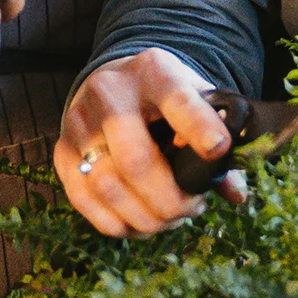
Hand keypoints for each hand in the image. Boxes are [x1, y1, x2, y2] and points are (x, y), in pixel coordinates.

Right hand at [55, 50, 232, 235]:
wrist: (112, 83)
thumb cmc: (163, 100)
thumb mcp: (195, 101)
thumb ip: (218, 141)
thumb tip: (235, 192)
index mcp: (152, 72)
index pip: (175, 98)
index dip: (198, 126)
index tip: (219, 150)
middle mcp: (109, 93)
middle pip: (135, 160)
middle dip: (170, 200)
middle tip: (192, 209)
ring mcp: (79, 124)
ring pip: (109, 188)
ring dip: (147, 218)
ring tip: (171, 218)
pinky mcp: (62, 154)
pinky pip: (87, 204)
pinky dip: (120, 225)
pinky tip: (143, 225)